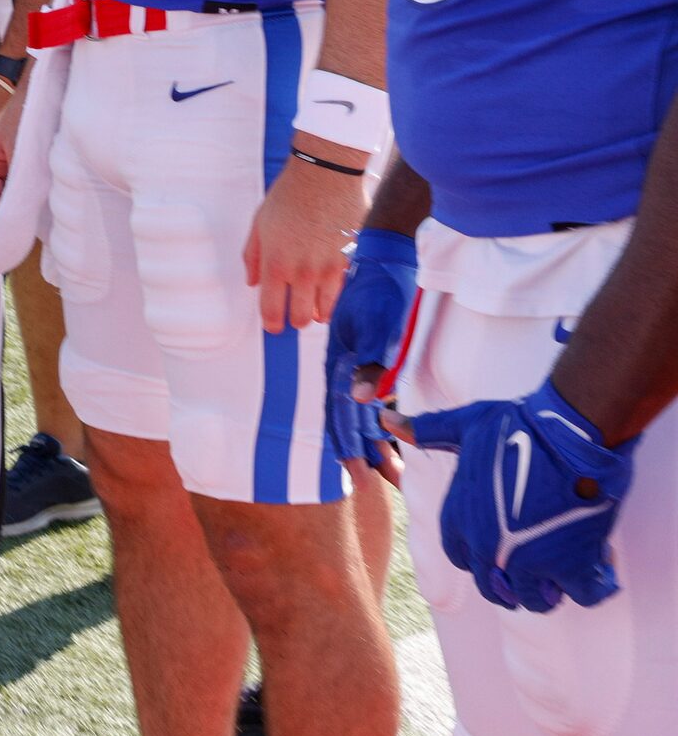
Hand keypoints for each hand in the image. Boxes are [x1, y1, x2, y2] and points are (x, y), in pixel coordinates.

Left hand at [241, 141, 365, 331]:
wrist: (325, 176)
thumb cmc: (288, 196)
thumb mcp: (259, 224)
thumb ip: (254, 256)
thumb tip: (253, 282)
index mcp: (276, 264)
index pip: (272, 309)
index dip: (272, 324)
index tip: (273, 327)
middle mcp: (303, 272)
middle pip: (301, 317)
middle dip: (296, 320)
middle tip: (294, 316)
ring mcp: (329, 269)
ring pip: (326, 310)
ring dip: (318, 313)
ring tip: (314, 311)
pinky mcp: (350, 260)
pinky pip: (342, 291)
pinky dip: (335, 297)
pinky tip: (329, 294)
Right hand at [326, 225, 416, 482]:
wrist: (385, 252)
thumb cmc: (381, 287)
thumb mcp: (377, 323)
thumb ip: (370, 360)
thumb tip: (358, 398)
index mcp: (341, 361)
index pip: (340, 412)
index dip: (348, 444)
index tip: (360, 477)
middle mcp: (346, 365)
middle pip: (351, 417)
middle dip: (367, 452)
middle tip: (390, 483)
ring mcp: (358, 359)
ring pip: (362, 408)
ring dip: (376, 438)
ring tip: (395, 468)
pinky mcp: (374, 352)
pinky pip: (372, 393)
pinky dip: (380, 416)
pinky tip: (389, 426)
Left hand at [390, 381, 636, 611]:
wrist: (570, 432)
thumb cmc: (518, 425)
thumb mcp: (465, 426)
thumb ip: (428, 432)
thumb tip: (385, 418)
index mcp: (460, 518)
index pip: (460, 556)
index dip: (481, 554)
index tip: (504, 543)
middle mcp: (488, 546)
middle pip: (493, 586)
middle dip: (512, 581)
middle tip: (537, 564)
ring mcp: (528, 561)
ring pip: (533, 598)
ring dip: (549, 589)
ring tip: (564, 568)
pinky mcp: (571, 567)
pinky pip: (581, 596)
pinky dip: (594, 586)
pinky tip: (598, 566)